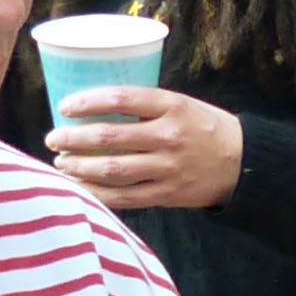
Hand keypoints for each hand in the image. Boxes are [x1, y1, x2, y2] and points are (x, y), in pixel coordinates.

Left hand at [48, 88, 242, 211]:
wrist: (242, 163)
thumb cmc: (203, 127)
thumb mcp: (180, 104)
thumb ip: (144, 105)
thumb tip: (93, 106)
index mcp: (171, 106)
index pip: (120, 99)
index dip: (87, 102)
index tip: (65, 107)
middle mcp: (169, 136)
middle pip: (110, 137)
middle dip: (74, 139)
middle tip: (53, 138)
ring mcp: (168, 168)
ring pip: (113, 170)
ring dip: (80, 167)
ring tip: (61, 163)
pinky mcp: (167, 194)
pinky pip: (125, 197)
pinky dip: (98, 193)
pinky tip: (80, 188)